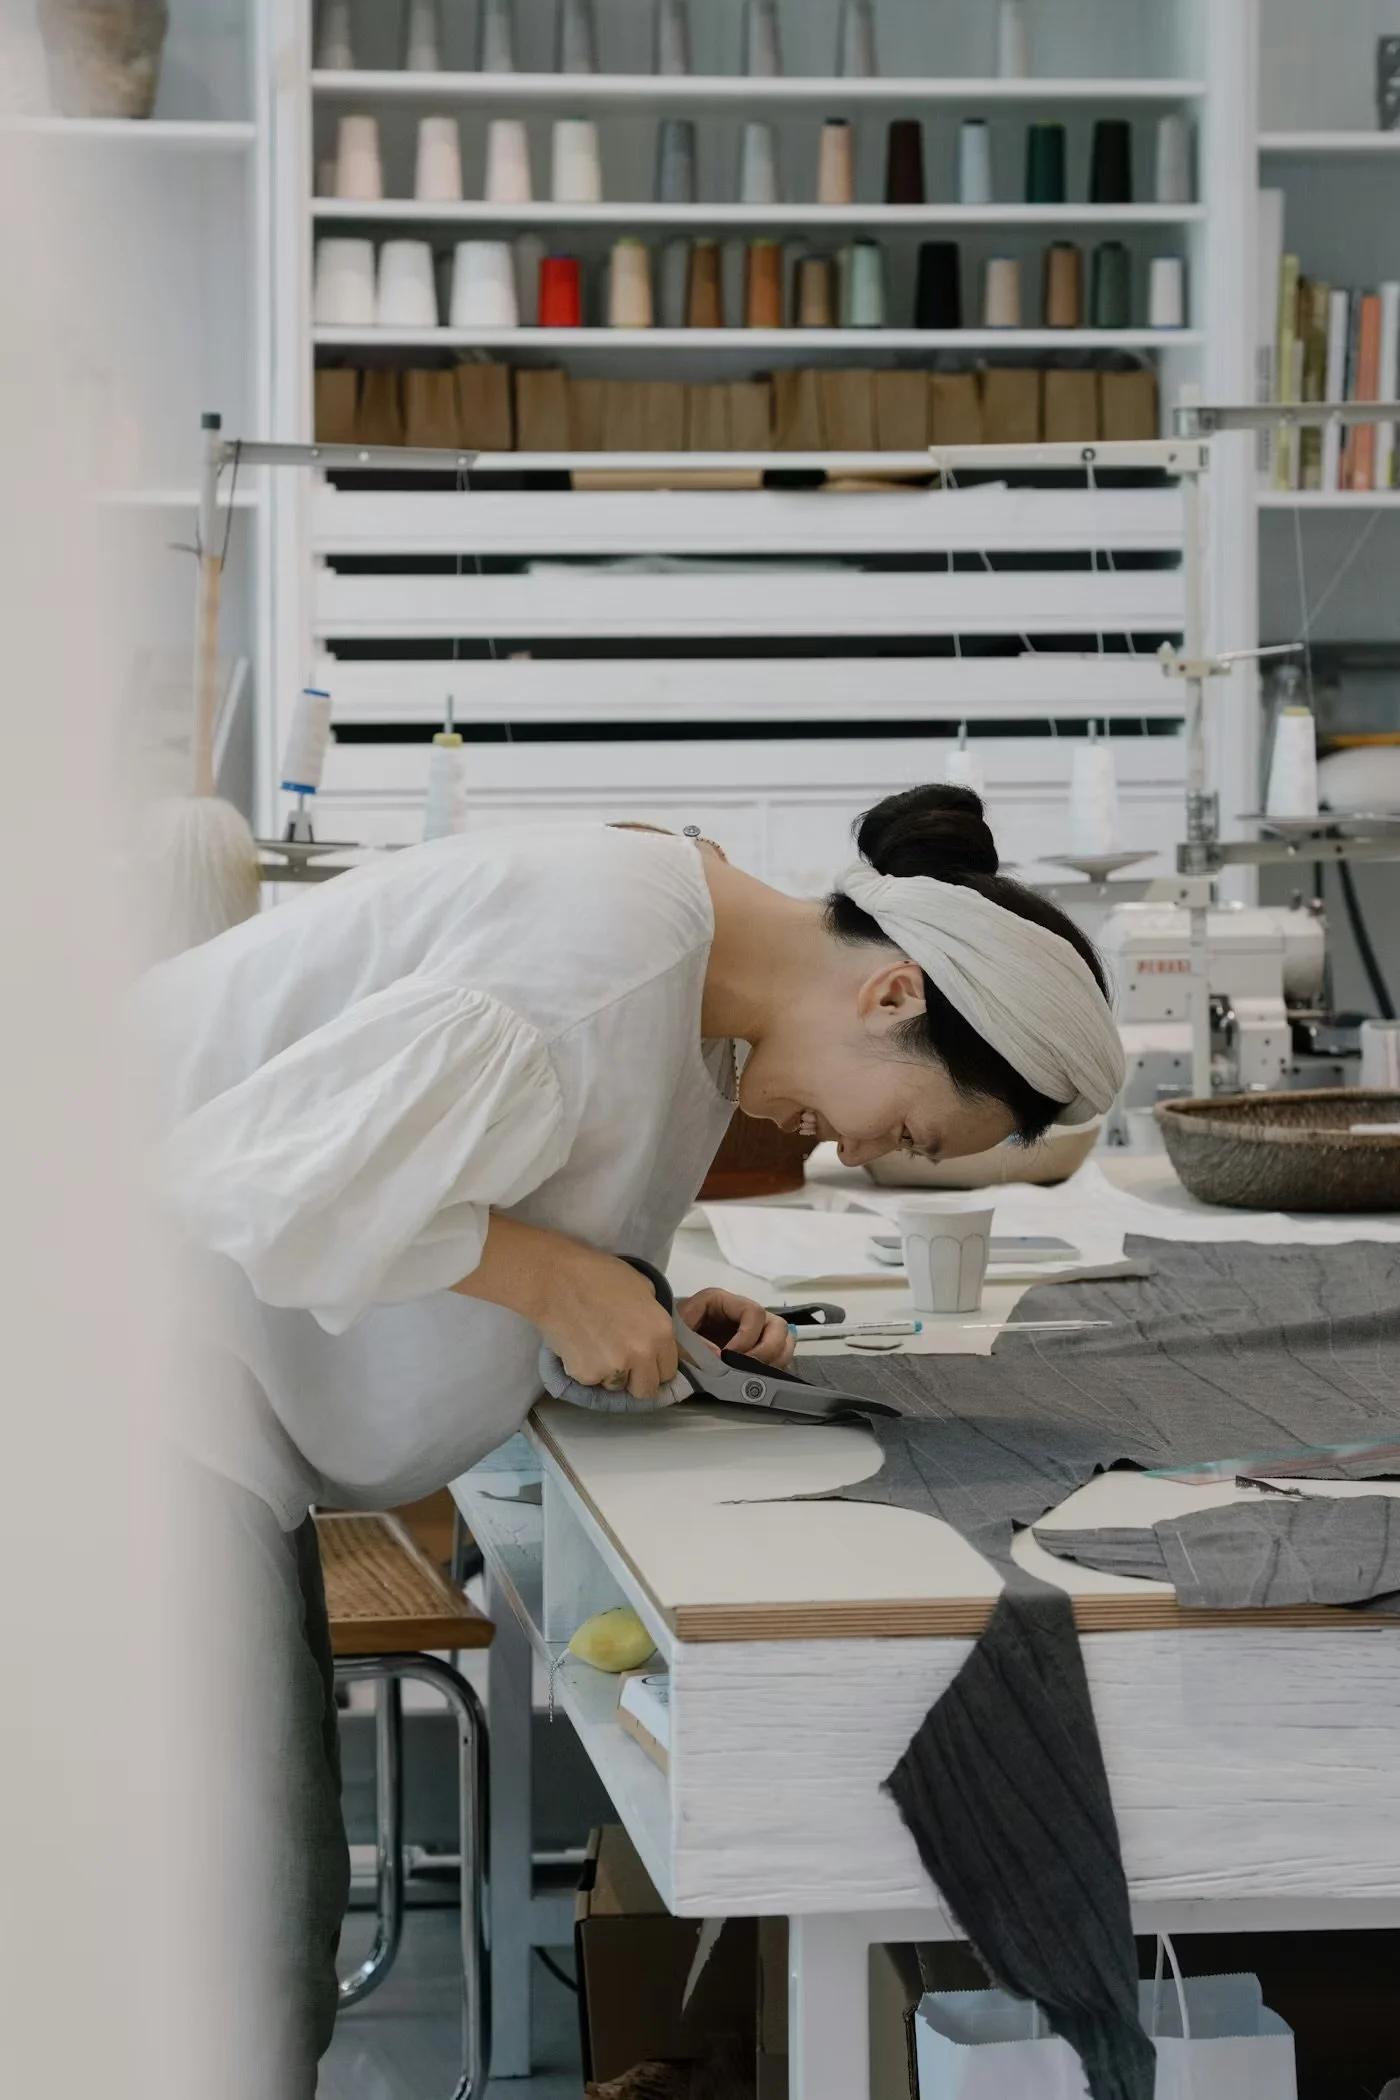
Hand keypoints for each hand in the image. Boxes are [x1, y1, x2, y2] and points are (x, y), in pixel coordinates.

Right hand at [535, 1243, 680, 1403]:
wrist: (555, 1279)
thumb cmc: (598, 1274)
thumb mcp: (641, 1286)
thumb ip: (652, 1316)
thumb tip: (652, 1333)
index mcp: (661, 1333)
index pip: (669, 1371)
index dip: (656, 1366)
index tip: (645, 1362)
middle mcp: (642, 1355)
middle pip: (646, 1390)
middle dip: (636, 1380)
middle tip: (621, 1363)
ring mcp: (614, 1368)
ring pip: (616, 1387)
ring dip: (609, 1375)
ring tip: (594, 1347)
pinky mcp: (586, 1375)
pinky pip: (591, 1381)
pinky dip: (585, 1369)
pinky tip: (578, 1345)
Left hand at [677, 1288, 795, 1370]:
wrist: (662, 1346)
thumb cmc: (670, 1334)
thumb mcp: (675, 1335)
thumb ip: (694, 1345)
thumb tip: (720, 1357)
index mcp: (724, 1302)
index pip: (754, 1311)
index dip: (747, 1336)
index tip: (729, 1356)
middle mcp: (744, 1313)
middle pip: (777, 1325)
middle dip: (767, 1350)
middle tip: (747, 1368)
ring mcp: (753, 1331)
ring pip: (784, 1340)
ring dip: (775, 1359)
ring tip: (753, 1374)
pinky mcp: (756, 1349)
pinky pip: (780, 1356)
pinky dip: (775, 1367)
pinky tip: (756, 1378)